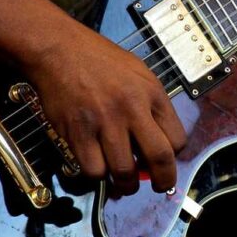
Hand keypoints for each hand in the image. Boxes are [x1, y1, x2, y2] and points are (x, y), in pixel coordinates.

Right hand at [23, 26, 185, 195]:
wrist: (58, 49)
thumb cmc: (99, 60)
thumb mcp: (138, 73)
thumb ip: (151, 105)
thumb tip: (158, 140)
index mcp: (152, 94)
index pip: (177, 139)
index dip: (174, 158)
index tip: (166, 163)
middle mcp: (132, 108)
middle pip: (159, 159)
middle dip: (163, 182)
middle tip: (159, 187)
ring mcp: (104, 122)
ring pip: (124, 172)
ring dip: (126, 185)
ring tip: (123, 182)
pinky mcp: (78, 132)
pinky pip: (93, 170)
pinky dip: (97, 176)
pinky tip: (97, 166)